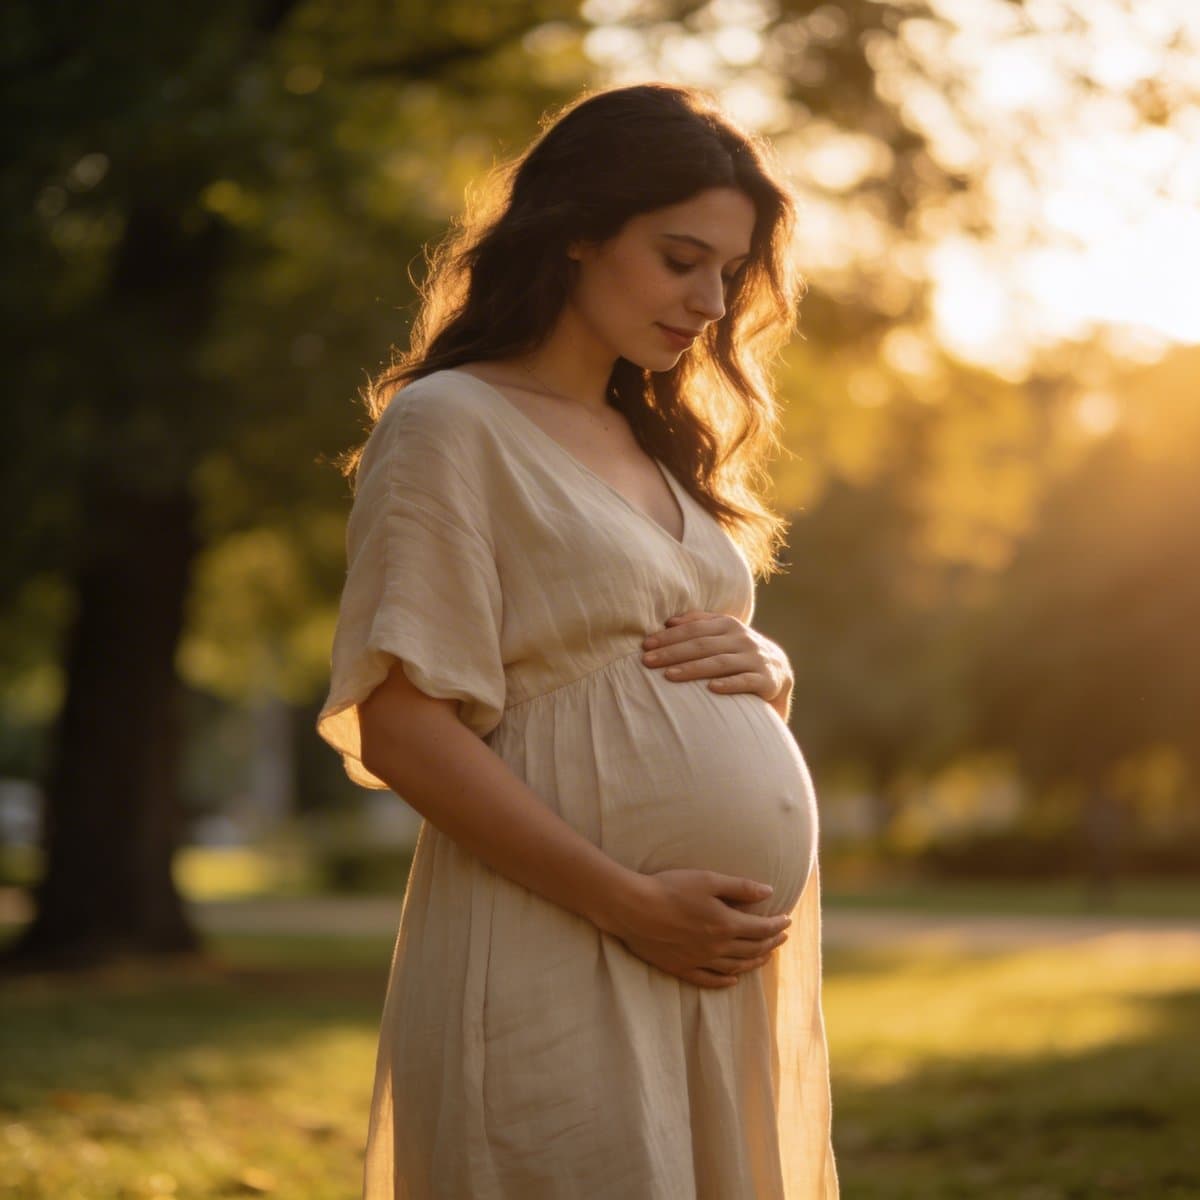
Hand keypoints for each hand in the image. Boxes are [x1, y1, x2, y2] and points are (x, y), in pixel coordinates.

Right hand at [606, 869, 792, 988]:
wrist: (633, 908)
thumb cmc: (670, 888)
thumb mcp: (708, 880)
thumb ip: (740, 887)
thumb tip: (769, 892)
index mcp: (726, 924)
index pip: (761, 929)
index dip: (777, 924)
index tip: (787, 919)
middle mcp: (717, 947)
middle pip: (752, 949)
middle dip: (771, 942)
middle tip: (782, 936)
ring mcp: (699, 961)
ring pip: (736, 967)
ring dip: (755, 961)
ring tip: (766, 956)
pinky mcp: (681, 968)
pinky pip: (710, 980)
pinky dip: (725, 981)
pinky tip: (733, 979)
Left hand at [642, 611, 793, 716]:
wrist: (779, 674)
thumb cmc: (739, 654)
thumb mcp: (723, 635)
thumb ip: (700, 624)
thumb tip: (669, 621)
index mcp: (729, 625)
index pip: (694, 628)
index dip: (669, 636)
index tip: (646, 645)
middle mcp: (742, 639)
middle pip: (702, 644)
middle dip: (672, 652)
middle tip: (647, 661)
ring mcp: (755, 659)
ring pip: (720, 662)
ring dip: (692, 668)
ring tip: (668, 675)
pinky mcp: (767, 680)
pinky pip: (746, 682)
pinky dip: (729, 684)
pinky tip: (710, 689)